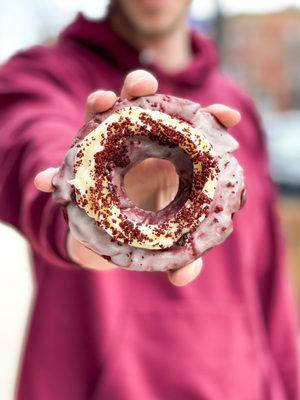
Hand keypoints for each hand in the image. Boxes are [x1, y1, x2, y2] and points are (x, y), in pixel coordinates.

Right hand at [34, 69, 240, 285]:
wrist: (106, 242)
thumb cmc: (143, 234)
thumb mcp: (165, 246)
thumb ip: (181, 259)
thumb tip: (185, 275)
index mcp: (164, 159)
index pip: (188, 130)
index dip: (209, 119)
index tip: (227, 115)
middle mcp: (134, 148)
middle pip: (139, 109)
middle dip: (141, 89)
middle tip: (142, 85)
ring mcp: (104, 155)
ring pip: (99, 121)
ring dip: (98, 106)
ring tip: (100, 102)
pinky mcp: (77, 173)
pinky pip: (61, 169)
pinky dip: (50, 174)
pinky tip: (43, 179)